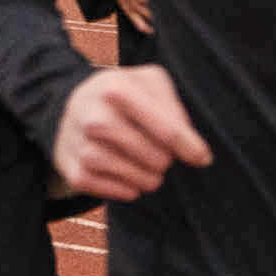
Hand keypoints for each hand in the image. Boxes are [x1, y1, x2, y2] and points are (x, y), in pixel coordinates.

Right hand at [51, 61, 211, 202]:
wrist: (75, 107)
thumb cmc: (124, 96)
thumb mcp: (150, 84)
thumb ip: (176, 111)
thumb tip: (197, 153)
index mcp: (116, 88)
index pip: (166, 129)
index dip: (189, 147)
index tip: (202, 158)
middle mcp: (92, 114)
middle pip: (152, 156)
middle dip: (165, 160)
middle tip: (163, 157)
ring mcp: (79, 143)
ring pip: (130, 175)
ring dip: (148, 179)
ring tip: (151, 171)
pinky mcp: (72, 169)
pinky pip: (110, 191)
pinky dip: (125, 190)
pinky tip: (130, 180)